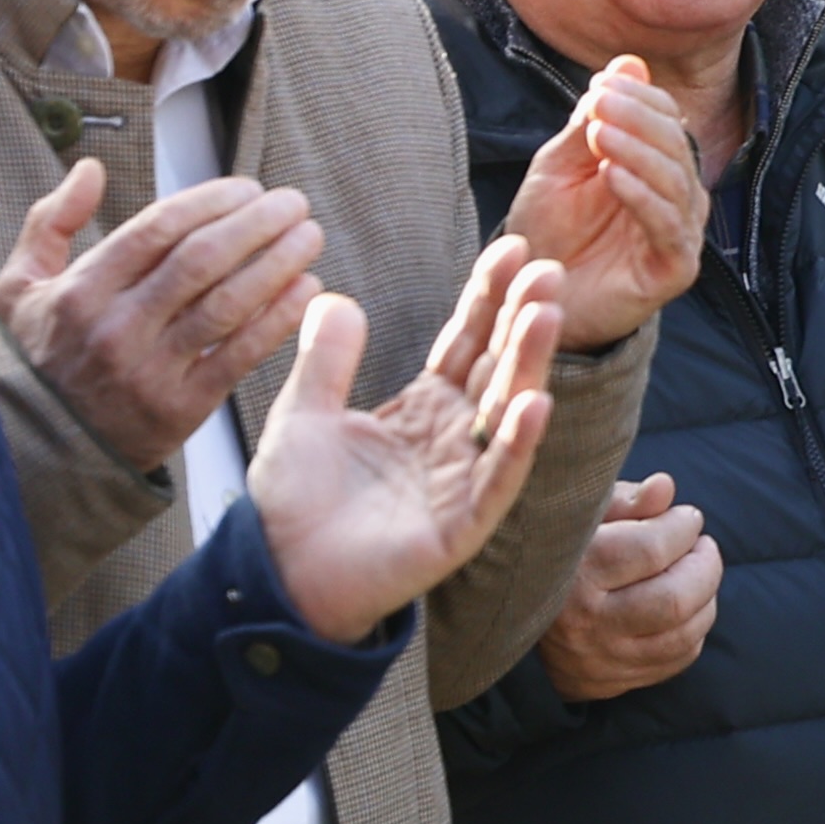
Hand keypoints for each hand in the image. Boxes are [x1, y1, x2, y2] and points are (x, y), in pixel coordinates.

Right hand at [0, 162, 323, 469]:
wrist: (46, 444)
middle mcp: (116, 327)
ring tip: (309, 236)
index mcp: (81, 290)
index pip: (156, 230)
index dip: (210, 202)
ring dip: (277, 264)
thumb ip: (51, 223)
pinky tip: (307, 288)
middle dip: (255, 224)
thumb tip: (88, 170)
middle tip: (293, 203)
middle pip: (200, 261)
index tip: (247, 188)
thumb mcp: (21, 286)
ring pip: (227, 304)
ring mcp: (151, 368)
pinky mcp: (184, 405)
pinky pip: (242, 353)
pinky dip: (280, 317)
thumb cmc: (44, 355)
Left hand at [244, 252, 566, 645]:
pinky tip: (537, 403)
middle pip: (497, 367)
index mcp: (423, 410)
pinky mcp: (461, 526)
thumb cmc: (295, 503)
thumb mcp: (305, 412)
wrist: (276, 574)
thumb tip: (334, 296)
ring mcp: (463, 481)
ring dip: (530, 364)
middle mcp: (454, 440)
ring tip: (545, 316)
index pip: (466, 343)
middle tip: (548, 269)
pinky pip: (497, 479)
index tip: (512, 249)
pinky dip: (517, 443)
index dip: (488, 298)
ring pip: (506, 412)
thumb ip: (326, 358)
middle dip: (522, 318)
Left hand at [497, 55, 705, 349]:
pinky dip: (643, 197)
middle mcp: (678, 198)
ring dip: (639, 152)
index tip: (601, 83)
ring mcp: (680, 234)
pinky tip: (612, 176)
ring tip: (601, 135)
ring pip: (677, 183)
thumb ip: (592, 122)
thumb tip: (630, 64)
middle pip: (676, 147)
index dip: (641, 98)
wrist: (536, 296)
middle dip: (638, 119)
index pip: (667, 122)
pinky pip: (668, 228)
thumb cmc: (551, 232)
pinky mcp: (675, 270)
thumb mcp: (561, 165)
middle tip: (600, 102)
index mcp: (657, 169)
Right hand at [541, 470, 721, 700]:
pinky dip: (695, 629)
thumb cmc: (561, 551)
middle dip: (705, 566)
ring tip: (699, 573)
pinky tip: (687, 607)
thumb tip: (666, 487)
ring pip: (684, 632)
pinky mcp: (613, 681)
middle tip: (703, 547)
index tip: (688, 518)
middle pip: (675, 598)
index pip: (651, 549)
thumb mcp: (581, 517)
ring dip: (707, 598)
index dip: (683, 527)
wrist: (510, 616)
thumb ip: (625, 500)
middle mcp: (585, 621)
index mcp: (573, 572)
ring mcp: (601, 658)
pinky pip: (679, 658)